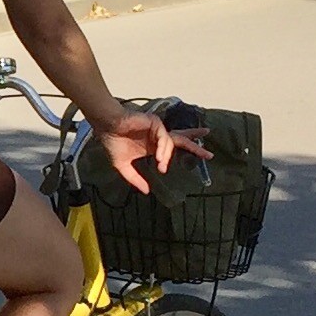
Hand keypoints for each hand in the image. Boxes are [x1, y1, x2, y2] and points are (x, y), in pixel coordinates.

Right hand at [97, 108, 211, 194]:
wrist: (106, 127)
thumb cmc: (113, 142)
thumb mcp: (123, 165)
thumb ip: (135, 178)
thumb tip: (146, 191)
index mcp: (153, 146)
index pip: (173, 149)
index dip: (178, 155)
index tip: (164, 170)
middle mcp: (158, 137)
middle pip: (182, 142)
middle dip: (196, 148)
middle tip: (209, 155)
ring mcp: (158, 129)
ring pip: (174, 141)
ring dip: (169, 155)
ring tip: (161, 165)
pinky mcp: (156, 123)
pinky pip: (164, 137)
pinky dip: (164, 148)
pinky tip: (159, 158)